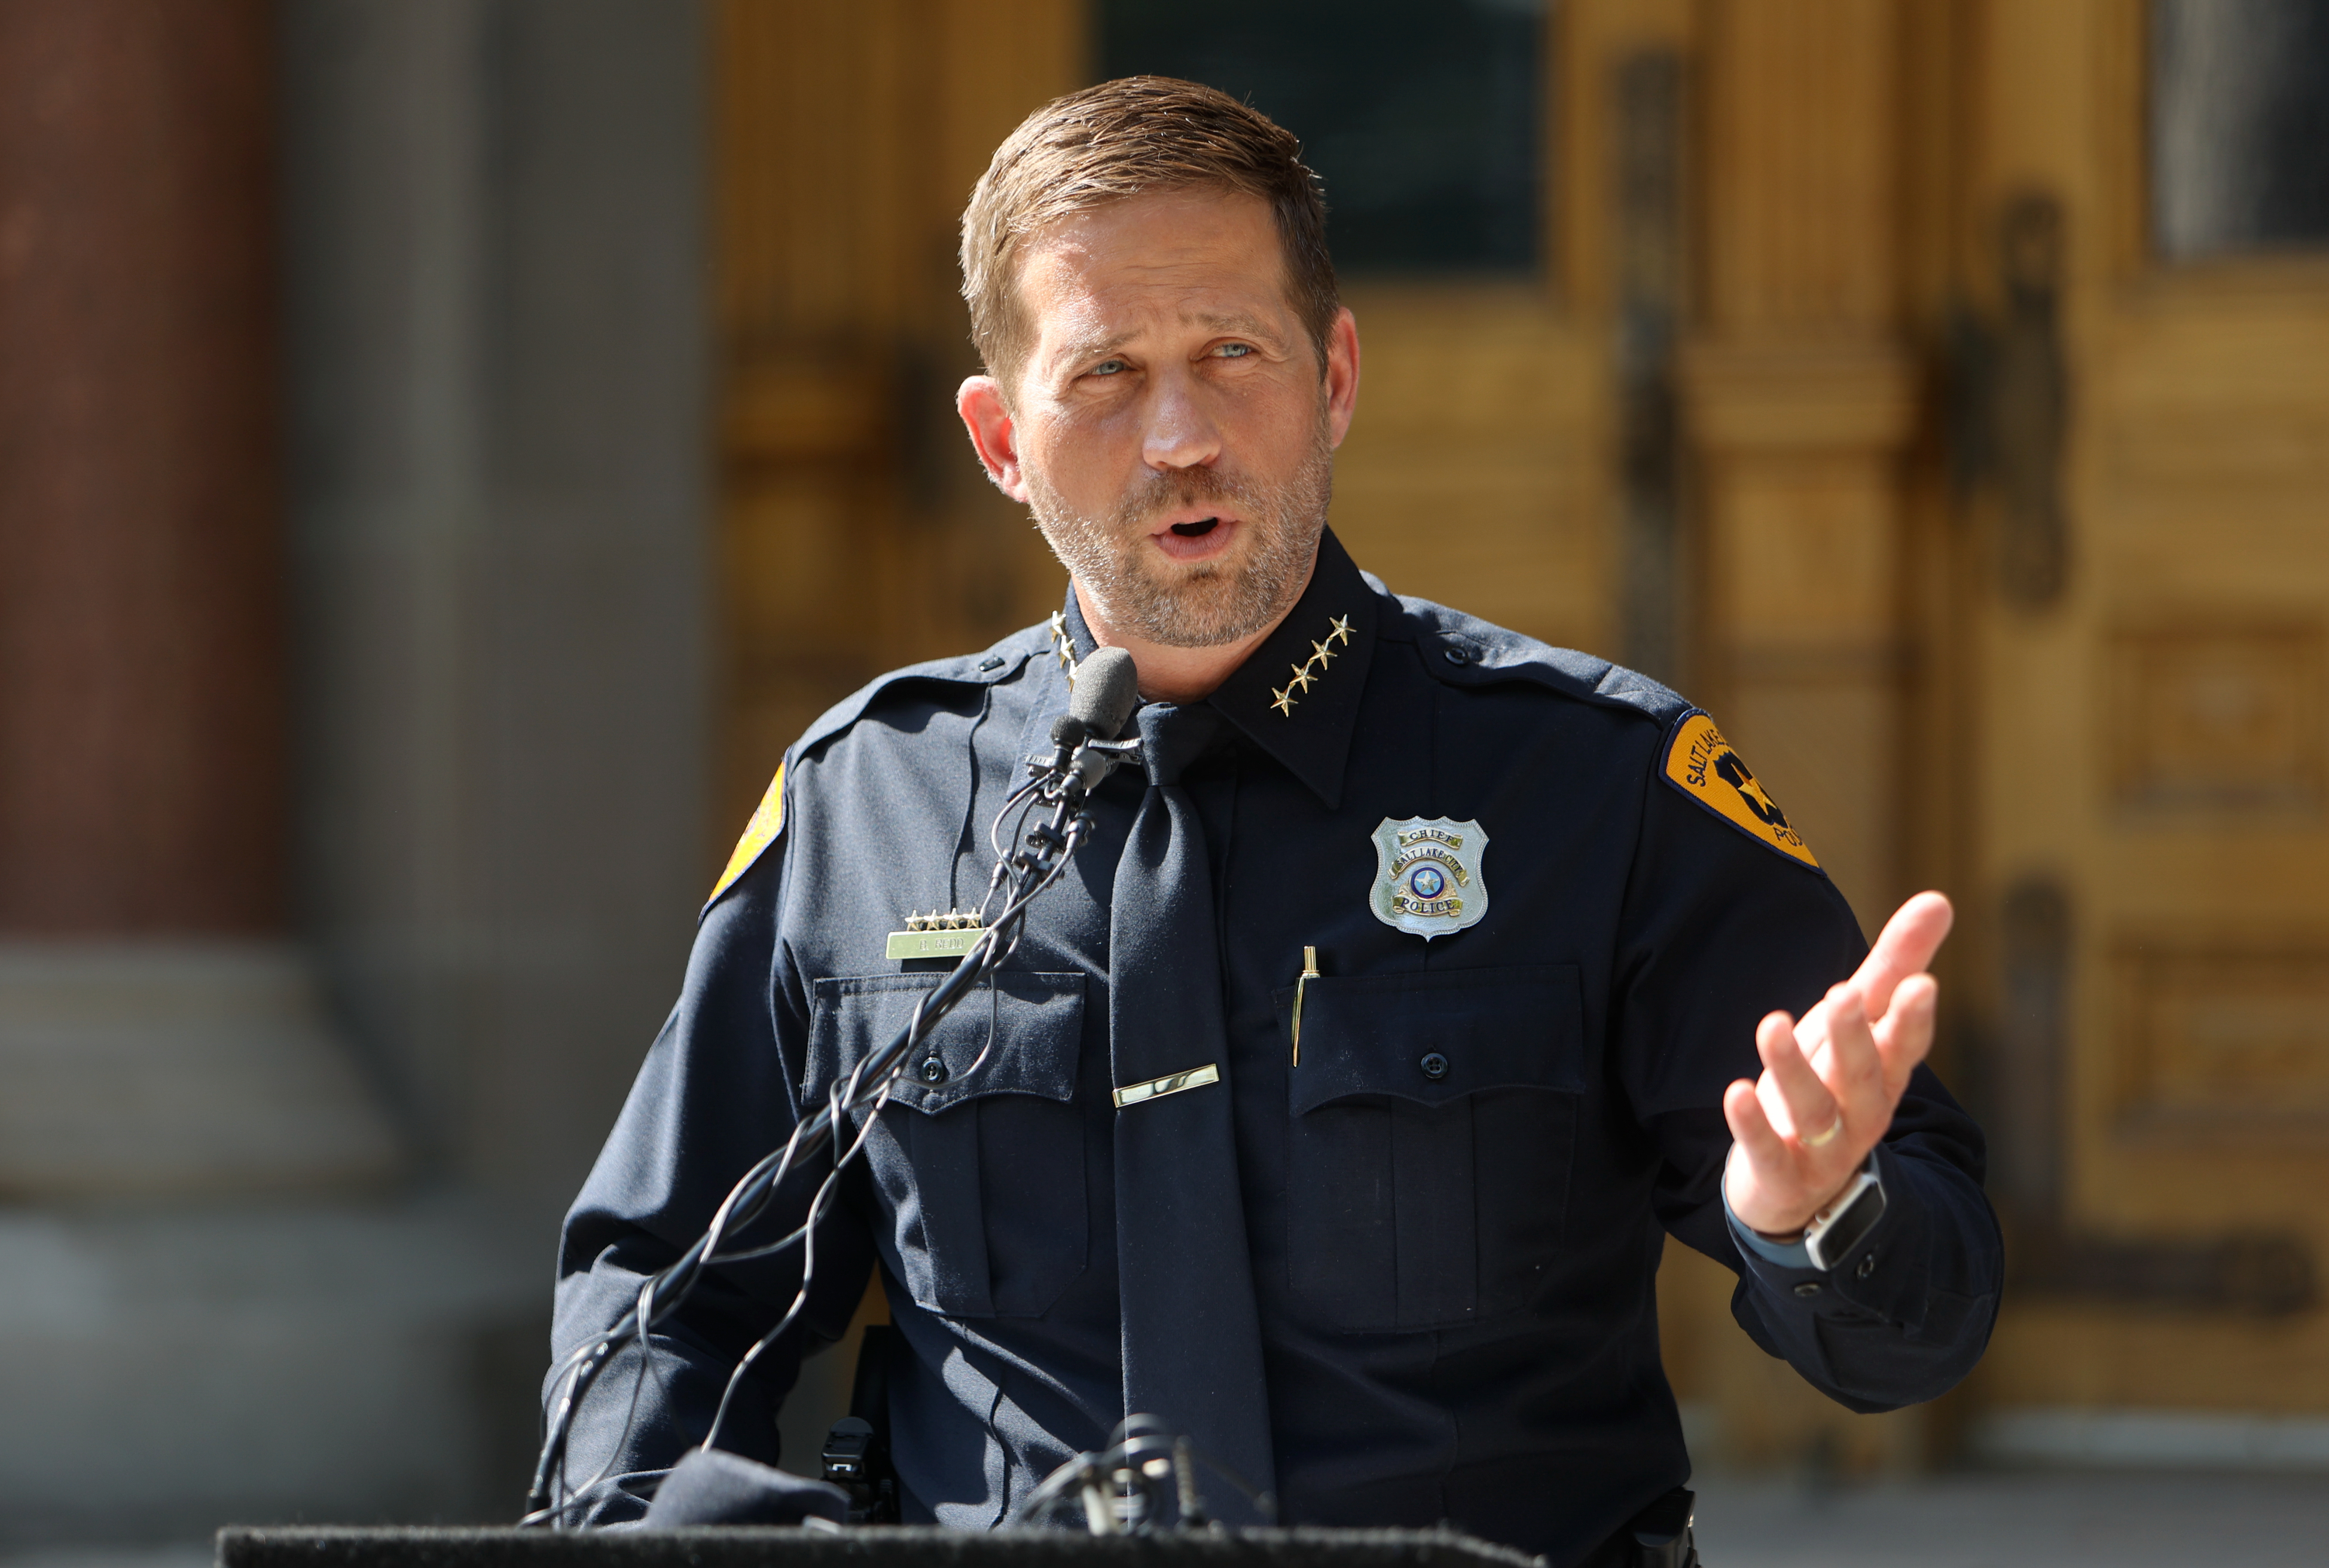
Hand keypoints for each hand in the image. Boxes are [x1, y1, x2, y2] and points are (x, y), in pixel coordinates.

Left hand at [1721, 891, 1953, 1237]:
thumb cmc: (1832, 1082)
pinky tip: (1735, 1091)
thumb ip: (1895, 964)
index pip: (1906, 1046)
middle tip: (1843, 993)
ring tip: (1771, 1024)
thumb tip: (1939, 899)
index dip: (1912, 1019)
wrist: (1799, 1184)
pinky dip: (1753, 1125)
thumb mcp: (1858, 1024)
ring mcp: (1823, 1148)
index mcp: (1884, 1072)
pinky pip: (1768, 1151)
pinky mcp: (1780, 1175)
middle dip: (1855, 1036)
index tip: (1921, 983)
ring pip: (1814, 1110)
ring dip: (1793, 1068)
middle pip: (1863, 1075)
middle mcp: (1862, 1112)